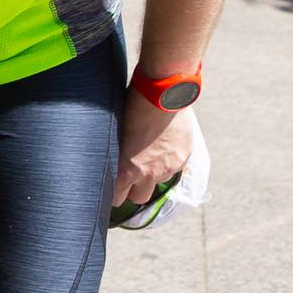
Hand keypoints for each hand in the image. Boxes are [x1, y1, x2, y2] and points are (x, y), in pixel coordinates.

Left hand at [113, 90, 193, 206]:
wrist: (161, 94)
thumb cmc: (131, 109)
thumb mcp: (116, 134)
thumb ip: (117, 155)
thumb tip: (109, 163)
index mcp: (128, 168)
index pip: (117, 198)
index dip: (113, 194)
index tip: (111, 188)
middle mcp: (149, 173)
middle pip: (138, 198)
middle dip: (132, 190)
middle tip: (128, 176)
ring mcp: (168, 167)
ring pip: (157, 183)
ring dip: (151, 175)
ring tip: (146, 155)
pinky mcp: (183, 158)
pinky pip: (173, 169)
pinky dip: (166, 163)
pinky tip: (161, 146)